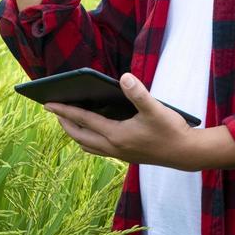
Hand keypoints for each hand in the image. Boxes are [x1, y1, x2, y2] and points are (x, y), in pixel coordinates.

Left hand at [44, 73, 199, 168]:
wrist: (187, 154)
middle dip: (64, 122)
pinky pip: (98, 149)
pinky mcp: (126, 156)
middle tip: (53, 108)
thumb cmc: (171, 130)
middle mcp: (113, 147)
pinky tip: (94, 128)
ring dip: (75, 132)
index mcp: (116, 135)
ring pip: (87, 145)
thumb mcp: (156, 109)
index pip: (83, 120)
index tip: (47, 103)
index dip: (64, 110)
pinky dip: (89, 139)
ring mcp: (119, 154)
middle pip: (79, 135)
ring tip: (68, 119)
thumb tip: (123, 77)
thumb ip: (138, 93)